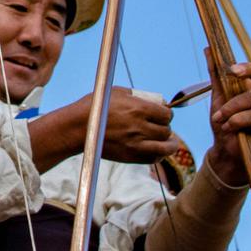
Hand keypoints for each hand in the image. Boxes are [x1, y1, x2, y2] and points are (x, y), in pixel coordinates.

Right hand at [51, 87, 176, 162]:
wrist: (77, 128)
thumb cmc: (95, 107)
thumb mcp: (117, 92)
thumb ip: (138, 96)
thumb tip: (154, 102)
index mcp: (138, 108)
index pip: (166, 114)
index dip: (168, 114)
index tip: (164, 115)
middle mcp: (140, 126)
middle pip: (166, 130)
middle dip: (166, 128)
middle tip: (162, 127)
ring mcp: (136, 143)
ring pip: (165, 147)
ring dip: (171, 144)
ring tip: (173, 143)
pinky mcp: (130, 156)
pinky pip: (153, 158)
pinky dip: (159, 155)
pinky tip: (159, 152)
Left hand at [205, 46, 250, 186]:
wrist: (225, 152)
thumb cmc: (224, 124)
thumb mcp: (217, 97)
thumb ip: (215, 74)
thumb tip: (209, 48)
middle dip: (248, 69)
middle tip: (233, 70)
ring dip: (231, 108)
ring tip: (220, 119)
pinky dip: (238, 120)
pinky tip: (230, 127)